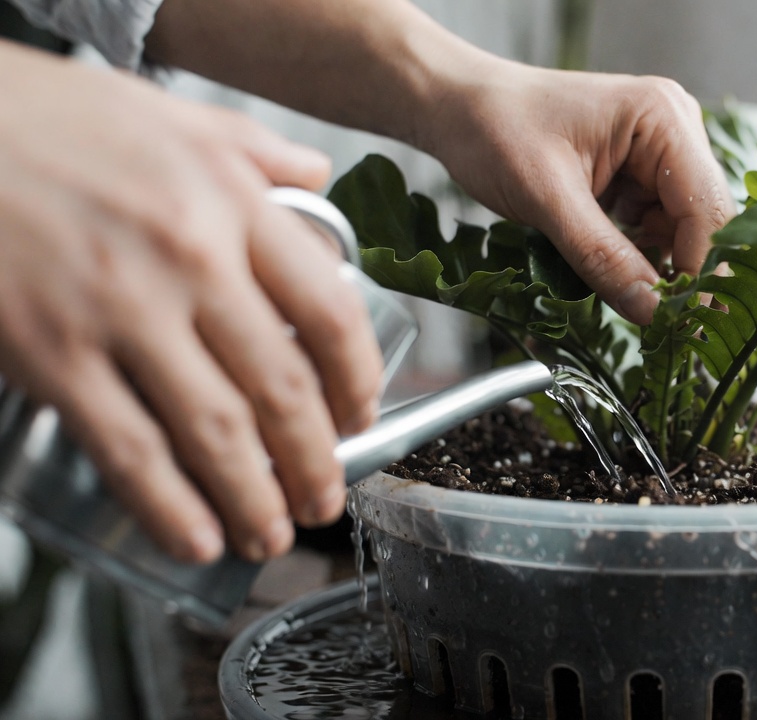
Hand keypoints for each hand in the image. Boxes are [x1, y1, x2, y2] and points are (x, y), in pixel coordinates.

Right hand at [0, 41, 383, 563]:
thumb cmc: (43, 117)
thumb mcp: (169, 112)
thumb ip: (254, 149)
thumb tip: (316, 171)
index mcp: (230, 203)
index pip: (329, 312)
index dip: (358, 380)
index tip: (360, 415)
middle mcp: (190, 260)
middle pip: (283, 387)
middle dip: (315, 461)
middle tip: (326, 497)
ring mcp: (120, 312)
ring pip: (216, 432)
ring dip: (256, 498)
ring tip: (274, 532)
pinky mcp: (51, 354)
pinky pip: (129, 450)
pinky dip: (170, 508)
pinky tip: (198, 538)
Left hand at [416, 58, 734, 323]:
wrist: (458, 108)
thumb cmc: (494, 130)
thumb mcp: (547, 200)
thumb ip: (603, 257)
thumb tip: (652, 312)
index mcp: (662, 118)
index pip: (706, 208)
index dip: (699, 270)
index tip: (683, 324)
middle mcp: (673, 129)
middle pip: (702, 221)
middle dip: (681, 272)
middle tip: (660, 325)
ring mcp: (658, 153)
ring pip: (681, 231)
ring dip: (657, 268)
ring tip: (623, 293)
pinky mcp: (639, 175)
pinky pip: (655, 228)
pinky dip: (638, 257)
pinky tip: (613, 269)